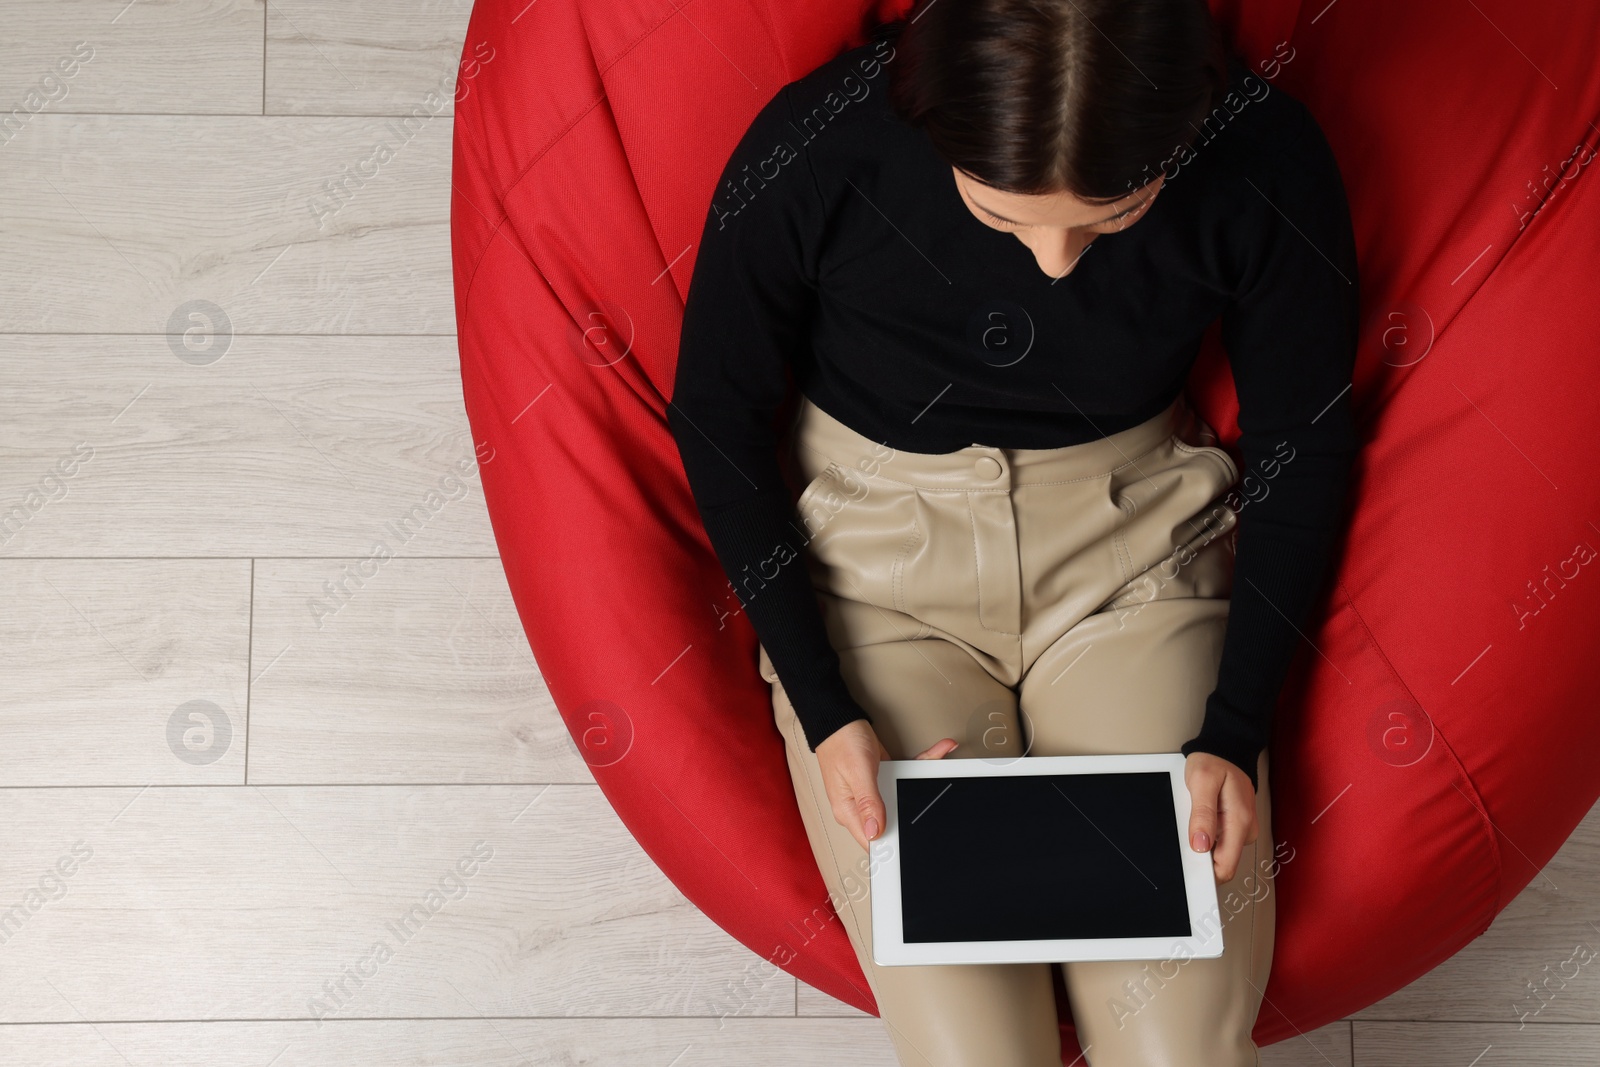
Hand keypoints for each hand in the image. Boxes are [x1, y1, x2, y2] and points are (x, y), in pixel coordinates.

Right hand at [815, 719, 958, 852]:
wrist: (839, 719)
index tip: (915, 839)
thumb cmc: (841, 742)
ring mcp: (873, 793)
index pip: (873, 840)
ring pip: (905, 795)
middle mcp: (861, 806)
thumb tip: (874, 832)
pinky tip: (938, 751)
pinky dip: (922, 764)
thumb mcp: (858, 773)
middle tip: (934, 793)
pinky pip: (905, 778)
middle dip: (917, 809)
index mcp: (849, 811)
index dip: (894, 844)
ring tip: (941, 758)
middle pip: (895, 820)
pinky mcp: (882, 780)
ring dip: (924, 778)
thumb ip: (868, 802)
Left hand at [1184, 752, 1258, 883]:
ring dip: (1203, 841)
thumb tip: (1200, 845)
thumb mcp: (1201, 782)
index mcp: (1240, 822)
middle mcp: (1246, 829)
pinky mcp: (1237, 826)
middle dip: (1201, 855)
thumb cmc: (1215, 762)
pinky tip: (1202, 817)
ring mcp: (1243, 829)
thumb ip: (1202, 815)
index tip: (1191, 873)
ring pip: (1219, 852)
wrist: (1227, 750)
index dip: (1207, 875)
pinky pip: (1219, 840)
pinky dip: (1207, 833)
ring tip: (1196, 817)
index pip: (1226, 867)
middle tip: (1189, 829)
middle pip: (1221, 862)